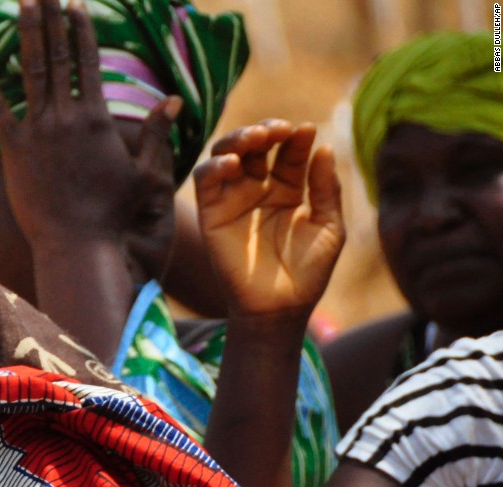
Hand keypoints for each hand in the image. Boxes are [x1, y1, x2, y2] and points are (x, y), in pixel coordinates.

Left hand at [0, 0, 179, 252]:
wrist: (78, 244)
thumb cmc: (113, 214)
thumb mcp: (145, 172)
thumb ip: (156, 133)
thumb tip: (173, 100)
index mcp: (97, 118)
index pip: (87, 62)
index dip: (81, 30)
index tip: (76, 4)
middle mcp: (66, 117)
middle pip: (57, 56)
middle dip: (52, 18)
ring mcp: (37, 131)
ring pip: (30, 71)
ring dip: (25, 34)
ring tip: (21, 3)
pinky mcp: (13, 150)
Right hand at [193, 121, 344, 321]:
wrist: (280, 308)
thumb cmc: (309, 272)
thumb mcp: (330, 226)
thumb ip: (326, 189)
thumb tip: (324, 147)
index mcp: (289, 190)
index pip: (289, 153)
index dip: (296, 138)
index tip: (305, 130)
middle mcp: (259, 190)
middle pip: (256, 147)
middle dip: (265, 131)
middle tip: (278, 130)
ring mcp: (234, 200)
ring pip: (227, 155)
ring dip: (238, 140)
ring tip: (255, 138)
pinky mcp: (211, 214)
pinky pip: (205, 182)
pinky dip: (214, 166)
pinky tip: (232, 163)